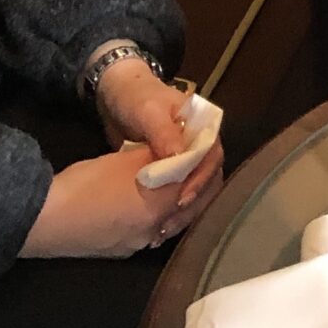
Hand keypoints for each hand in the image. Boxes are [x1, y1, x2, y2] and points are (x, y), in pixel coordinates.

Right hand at [20, 146, 197, 258]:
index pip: (195, 187)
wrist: (41, 219)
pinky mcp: (117, 251)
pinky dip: (152, 217)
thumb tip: (179, 152)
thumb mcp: (126, 160)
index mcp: (160, 209)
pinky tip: (142, 204)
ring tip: (168, 184)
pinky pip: (146, 232)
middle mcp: (153, 233)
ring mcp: (135, 246)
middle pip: (186, 210)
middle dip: (192, 190)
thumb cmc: (85, 184)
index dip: (199, 168)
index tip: (197, 152)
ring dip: (172, 206)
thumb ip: (159, 156)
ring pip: (167, 224)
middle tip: (188, 168)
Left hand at [96, 57, 226, 214]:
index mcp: (203, 126)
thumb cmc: (135, 97)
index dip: (201, 179)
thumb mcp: (148, 111)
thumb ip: (163, 132)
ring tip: (161, 231)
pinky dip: (169, 210)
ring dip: (182, 212)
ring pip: (194, 189)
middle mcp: (200, 145)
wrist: (115, 96)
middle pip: (208, 178)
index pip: (212, 156)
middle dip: (192, 203)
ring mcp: (185, 159)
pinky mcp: (170, 171)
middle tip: (169, 223)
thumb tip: (180, 158)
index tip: (181, 199)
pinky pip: (176, 193)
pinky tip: (155, 227)